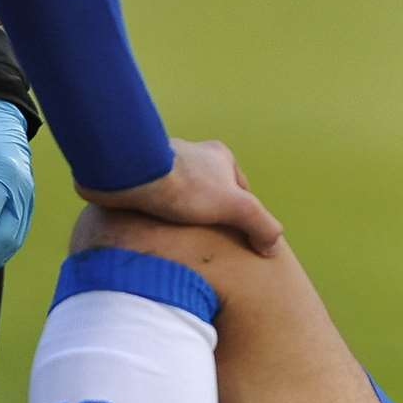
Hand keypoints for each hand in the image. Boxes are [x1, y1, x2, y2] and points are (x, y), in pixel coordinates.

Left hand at [75, 138, 281, 255]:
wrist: (130, 175)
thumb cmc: (185, 187)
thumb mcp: (236, 208)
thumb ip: (261, 225)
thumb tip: (273, 247)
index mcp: (219, 155)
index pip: (240, 190)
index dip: (240, 214)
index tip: (234, 236)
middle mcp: (192, 154)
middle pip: (209, 192)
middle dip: (209, 214)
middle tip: (207, 241)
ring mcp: (164, 164)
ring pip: (180, 196)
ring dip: (181, 215)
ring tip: (180, 240)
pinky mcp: (139, 175)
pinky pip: (154, 199)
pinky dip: (157, 214)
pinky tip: (154, 231)